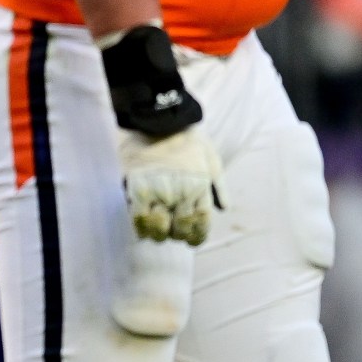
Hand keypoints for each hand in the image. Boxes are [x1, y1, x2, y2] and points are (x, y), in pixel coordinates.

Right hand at [116, 125, 221, 244]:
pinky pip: (138, 216)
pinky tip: (141, 230)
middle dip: (177, 236)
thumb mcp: (212, 160)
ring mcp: (159, 191)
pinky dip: (140, 226)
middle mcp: (181, 194)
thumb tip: (223, 208)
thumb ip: (219, 186)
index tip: (192, 240)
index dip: (197, 236)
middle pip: (180, 228)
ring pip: (159, 226)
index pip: (201, 222)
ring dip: (158, 234)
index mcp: (201, 188)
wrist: (160, 120)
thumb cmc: (189, 139)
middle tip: (172, 235)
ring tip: (157, 234)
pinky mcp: (138, 187)